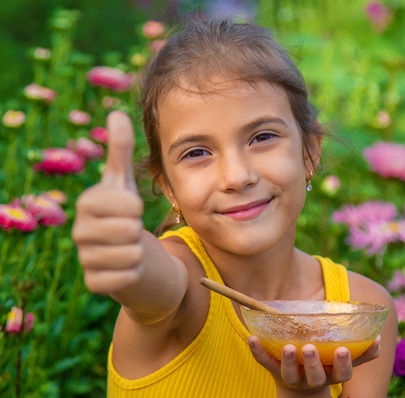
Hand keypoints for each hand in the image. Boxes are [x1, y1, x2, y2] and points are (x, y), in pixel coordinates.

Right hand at [72, 111, 144, 293]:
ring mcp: (85, 258)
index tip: (130, 210)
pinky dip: (135, 272)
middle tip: (130, 232)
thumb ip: (121, 150)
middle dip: (139, 231)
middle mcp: (79, 231)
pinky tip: (126, 268)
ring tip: (129, 248)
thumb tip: (117, 113)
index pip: (129, 204)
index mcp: (86, 203)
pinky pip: (127, 276)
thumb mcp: (125, 183)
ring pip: (132, 253)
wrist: (133, 256)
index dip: (137, 208)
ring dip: (139, 252)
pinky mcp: (94, 283)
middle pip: (131, 229)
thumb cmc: (126, 215)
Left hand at [248, 335, 381, 394]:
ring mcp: (292, 376)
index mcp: (331, 374)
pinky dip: (257, 350)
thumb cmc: (326, 364)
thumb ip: (362, 350)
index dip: (342, 363)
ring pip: (289, 373)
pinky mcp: (273, 370)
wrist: (298, 386)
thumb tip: (377, 336)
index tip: (343, 349)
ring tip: (288, 346)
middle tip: (310, 348)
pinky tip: (253, 337)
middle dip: (313, 362)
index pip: (341, 374)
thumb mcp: (342, 360)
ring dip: (288, 360)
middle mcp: (312, 379)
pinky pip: (264, 362)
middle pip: (315, 376)